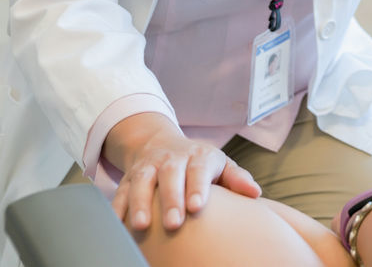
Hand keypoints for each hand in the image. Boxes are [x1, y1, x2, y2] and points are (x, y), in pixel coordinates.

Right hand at [106, 112, 260, 231]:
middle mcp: (170, 159)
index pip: (198, 169)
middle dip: (170, 199)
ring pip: (142, 182)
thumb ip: (237, 178)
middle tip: (173, 223)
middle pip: (170, 176)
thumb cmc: (199, 162)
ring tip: (141, 226)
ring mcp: (147, 167)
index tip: (197, 206)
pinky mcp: (128, 179)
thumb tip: (255, 193)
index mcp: (197, 156)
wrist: (162, 144)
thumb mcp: (221, 164)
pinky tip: (116, 225)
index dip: (197, 187)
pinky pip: (120, 192)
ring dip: (139, 203)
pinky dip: (117, 208)